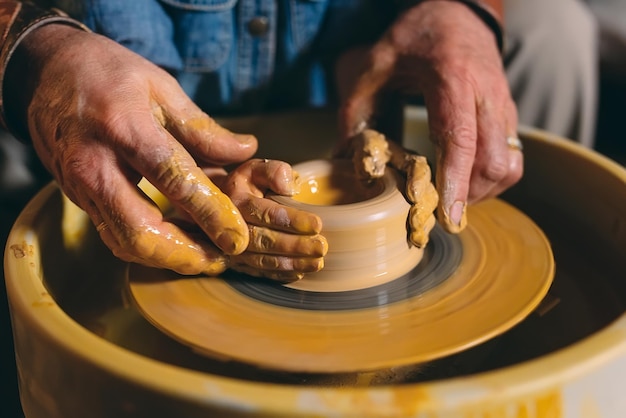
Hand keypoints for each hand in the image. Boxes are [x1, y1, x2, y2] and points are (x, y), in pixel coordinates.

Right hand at [18, 25, 257, 274]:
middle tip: (220, 260)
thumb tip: (245, 151)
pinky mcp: (77, 198)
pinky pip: (112, 234)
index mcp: (125, 127)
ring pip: (124, 242)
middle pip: (141, 231)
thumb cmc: (109, 73)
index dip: (210, 213)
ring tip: (205, 257)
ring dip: (168, 258)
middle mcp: (97, 163)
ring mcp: (81, 186)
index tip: (237, 237)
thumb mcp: (161, 87)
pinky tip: (177, 244)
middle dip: (186, 255)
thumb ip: (202, 128)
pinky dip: (148, 247)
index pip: (174, 180)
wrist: (46, 73)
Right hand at [215, 159, 327, 282]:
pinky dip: (279, 275)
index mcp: (235, 200)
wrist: (221, 205)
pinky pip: (258, 272)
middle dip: (295, 246)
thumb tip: (289, 186)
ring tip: (316, 263)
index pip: (265, 212)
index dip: (292, 220)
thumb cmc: (247, 186)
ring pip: (261, 260)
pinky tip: (299, 273)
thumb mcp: (258, 170)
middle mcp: (229, 227)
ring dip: (291, 263)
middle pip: (264, 240)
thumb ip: (274, 172)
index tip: (317, 224)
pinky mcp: (236, 263)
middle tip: (321, 247)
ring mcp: (230, 248)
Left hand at [336, 1, 521, 232]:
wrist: (459, 12)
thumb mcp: (376, 62)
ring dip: (484, 192)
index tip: (447, 216)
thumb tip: (343, 156)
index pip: (460, 140)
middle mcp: (486, 94)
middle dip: (469, 196)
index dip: (455, 182)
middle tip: (440, 212)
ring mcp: (503, 105)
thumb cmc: (416, 37)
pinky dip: (494, 180)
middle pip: (493, 162)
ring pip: (509, 165)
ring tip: (453, 199)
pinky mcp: (509, 114)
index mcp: (452, 78)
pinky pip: (513, 158)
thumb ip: (357, 107)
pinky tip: (468, 182)